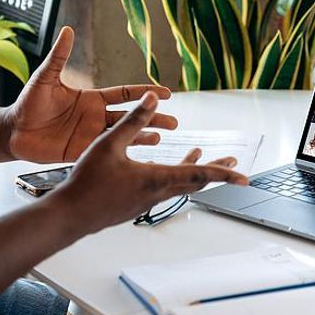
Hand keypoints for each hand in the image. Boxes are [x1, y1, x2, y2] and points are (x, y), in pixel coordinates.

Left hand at [8, 26, 177, 162]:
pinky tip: (137, 156)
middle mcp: (95, 117)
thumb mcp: (45, 78)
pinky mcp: (83, 152)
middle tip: (175, 122)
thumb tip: (68, 30)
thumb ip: (59, 57)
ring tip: (162, 138)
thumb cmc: (28, 103)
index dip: (145, 92)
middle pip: (131, 117)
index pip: (124, 94)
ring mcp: (91, 136)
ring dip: (143, 137)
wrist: (13, 131)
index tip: (165, 92)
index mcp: (91, 99)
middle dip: (153, 118)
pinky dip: (124, 154)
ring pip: (123, 136)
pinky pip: (107, 153)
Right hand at [47, 92, 247, 233]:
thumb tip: (152, 98)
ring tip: (201, 155)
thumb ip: (133, 120)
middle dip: (216, 171)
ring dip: (193, 170)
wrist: (70, 215)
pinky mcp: (135, 204)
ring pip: (179, 184)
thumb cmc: (87, 182)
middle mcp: (156, 193)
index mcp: (156, 179)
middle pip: (195, 181)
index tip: (244, 176)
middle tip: (235, 164)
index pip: (199, 175)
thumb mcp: (110, 144)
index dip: (223, 172)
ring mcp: (146, 201)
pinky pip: (163, 188)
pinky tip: (162, 166)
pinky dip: (173, 175)